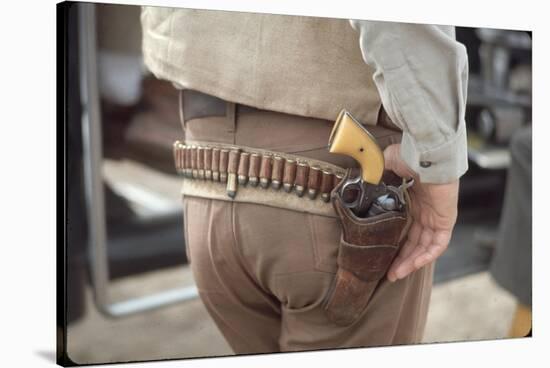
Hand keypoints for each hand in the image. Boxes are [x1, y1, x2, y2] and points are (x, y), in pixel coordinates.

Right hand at [383, 144, 458, 281]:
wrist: (425, 153)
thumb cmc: (408, 155)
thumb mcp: (385, 166)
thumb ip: (374, 176)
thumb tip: (360, 183)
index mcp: (413, 199)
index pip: (406, 226)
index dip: (396, 241)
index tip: (382, 252)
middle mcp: (426, 211)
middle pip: (414, 241)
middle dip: (402, 258)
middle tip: (388, 272)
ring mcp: (437, 216)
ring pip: (424, 247)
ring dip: (411, 262)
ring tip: (395, 274)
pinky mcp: (446, 219)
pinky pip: (437, 245)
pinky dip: (425, 256)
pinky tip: (412, 265)